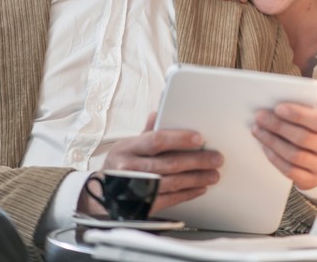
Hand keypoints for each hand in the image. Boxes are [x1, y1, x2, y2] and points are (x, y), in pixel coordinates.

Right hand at [80, 113, 223, 215]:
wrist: (100, 194)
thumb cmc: (122, 163)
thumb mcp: (129, 144)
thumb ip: (148, 131)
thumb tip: (160, 111)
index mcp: (127, 147)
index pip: (156, 140)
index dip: (180, 139)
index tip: (200, 138)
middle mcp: (129, 168)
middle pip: (169, 163)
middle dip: (197, 161)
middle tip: (216, 158)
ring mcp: (134, 189)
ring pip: (171, 183)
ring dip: (196, 178)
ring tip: (213, 174)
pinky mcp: (140, 205)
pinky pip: (169, 199)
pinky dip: (187, 193)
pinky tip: (200, 188)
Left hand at [252, 103, 316, 189]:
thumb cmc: (311, 130)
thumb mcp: (312, 116)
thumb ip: (298, 110)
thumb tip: (271, 106)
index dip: (298, 115)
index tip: (278, 108)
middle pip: (303, 138)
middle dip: (278, 127)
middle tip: (260, 118)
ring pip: (295, 155)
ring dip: (272, 142)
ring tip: (257, 131)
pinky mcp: (311, 180)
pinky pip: (290, 171)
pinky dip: (275, 158)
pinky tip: (265, 147)